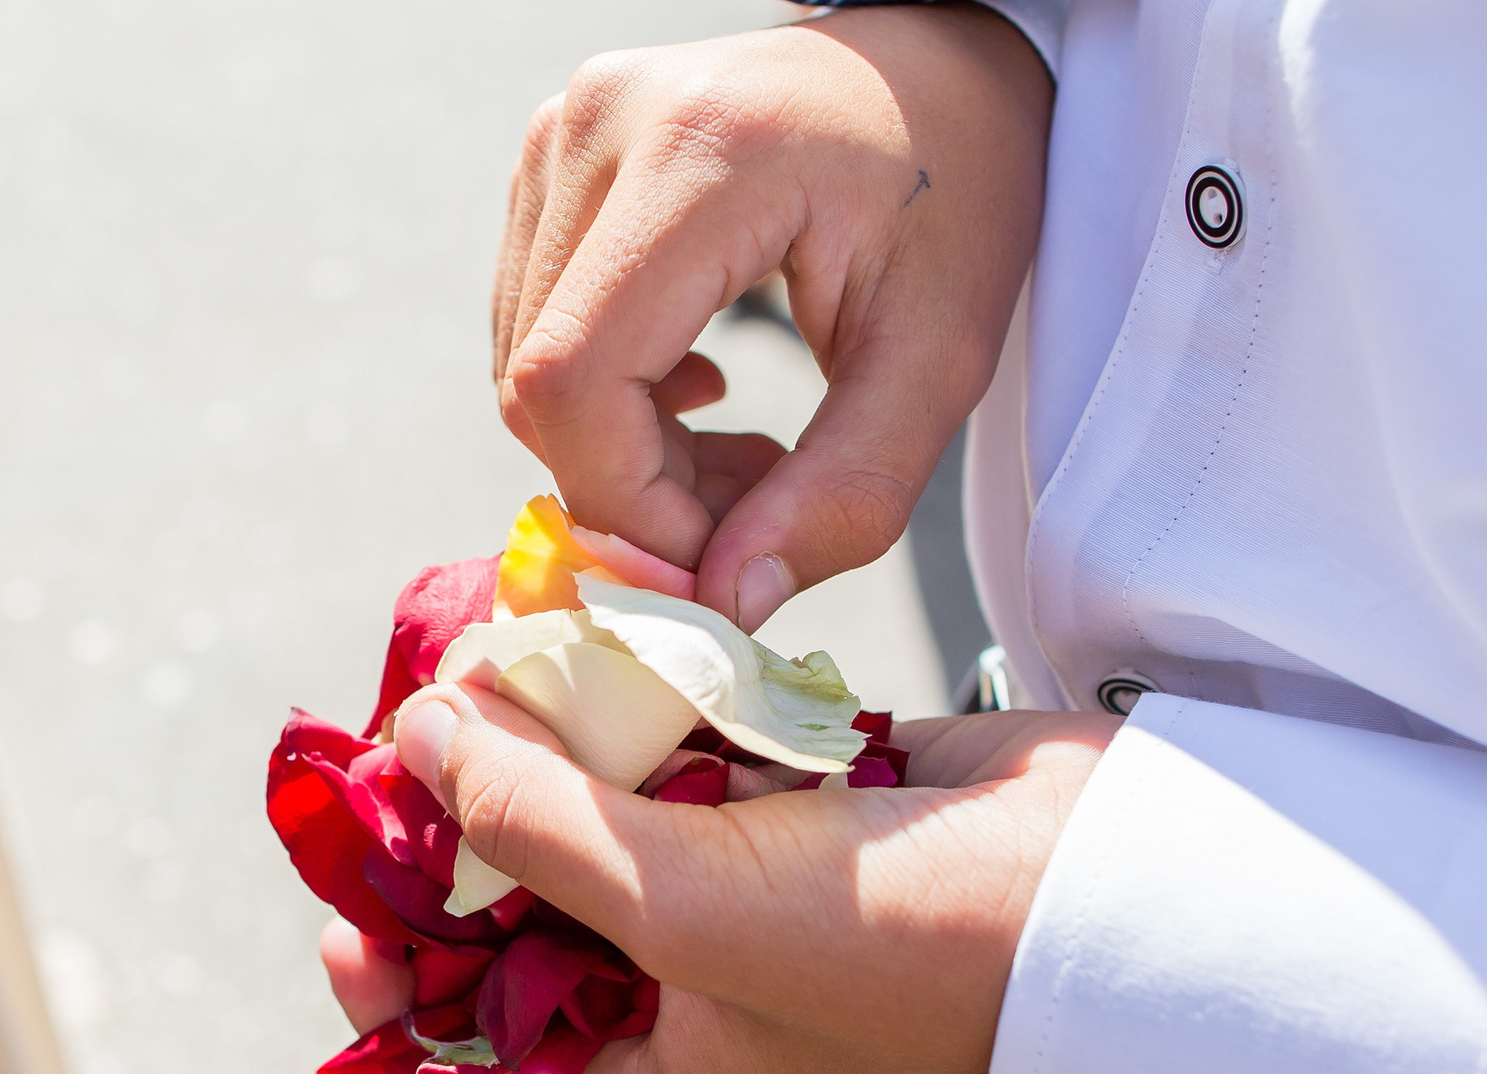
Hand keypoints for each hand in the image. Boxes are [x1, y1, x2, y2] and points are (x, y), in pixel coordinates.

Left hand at [323, 687, 1117, 1073]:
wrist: (1121, 884)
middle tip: (408, 741)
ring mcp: (739, 882)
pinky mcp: (789, 792)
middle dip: (460, 830)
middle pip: (521, 915)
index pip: (482, 1062)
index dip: (402, 999)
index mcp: (655, 1064)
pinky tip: (578, 633)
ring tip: (476, 662)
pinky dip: (628, 695)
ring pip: (594, 811)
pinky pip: (675, 744)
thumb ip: (540, 832)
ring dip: (537, 741)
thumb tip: (420, 739)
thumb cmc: (910, 949)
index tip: (351, 914)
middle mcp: (684, 982)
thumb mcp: (692, 915)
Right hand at [493, 6, 1051, 627]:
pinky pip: (532, 327)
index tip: (722, 554)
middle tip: (749, 505)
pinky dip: (604, 399)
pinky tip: (695, 390)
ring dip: (618, 450)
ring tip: (737, 449)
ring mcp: (560, 133)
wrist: (943, 58)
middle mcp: (602, 123)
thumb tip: (727, 603)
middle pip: (538, 383)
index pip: (575, 377)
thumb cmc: (962, 185)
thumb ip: (847, 489)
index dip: (627, 500)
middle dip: (631, 486)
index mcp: (703, 151)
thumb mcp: (941, 352)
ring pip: (524, 368)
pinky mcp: (547, 159)